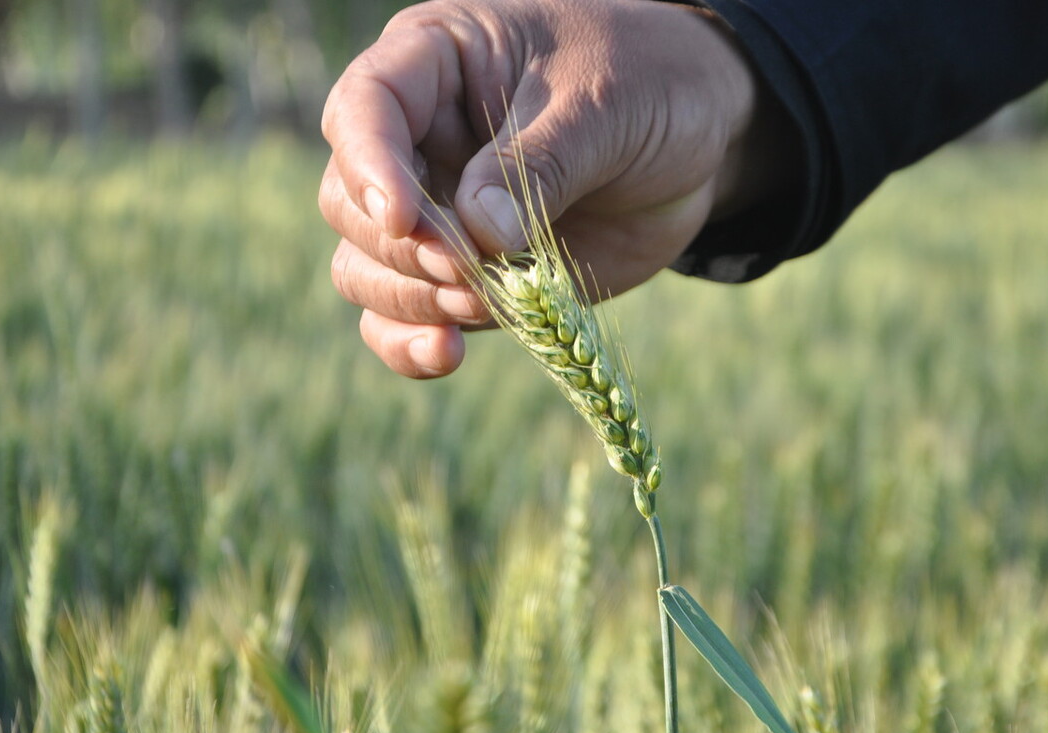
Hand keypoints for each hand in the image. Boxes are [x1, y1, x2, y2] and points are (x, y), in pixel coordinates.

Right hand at [319, 0, 782, 377]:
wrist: (699, 144)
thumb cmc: (650, 85)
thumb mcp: (607, 104)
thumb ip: (542, 163)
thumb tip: (477, 235)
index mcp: (434, 63)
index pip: (363, 108)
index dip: (369, 167)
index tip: (404, 219)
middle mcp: (417, 141)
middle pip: (349, 203)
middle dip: (406, 248)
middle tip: (472, 268)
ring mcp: (436, 215)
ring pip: (364, 268)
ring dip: (412, 298)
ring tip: (484, 303)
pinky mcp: (464, 277)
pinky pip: (401, 318)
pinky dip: (411, 344)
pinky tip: (449, 354)